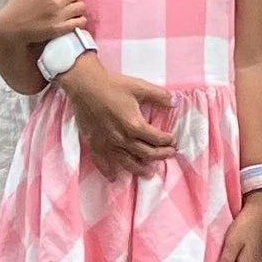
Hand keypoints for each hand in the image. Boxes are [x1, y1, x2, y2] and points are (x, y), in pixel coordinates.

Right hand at [0, 0, 86, 53]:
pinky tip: (73, 19)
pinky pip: (79, 22)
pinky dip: (79, 20)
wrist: (11, 27)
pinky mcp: (59, 29)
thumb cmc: (20, 2)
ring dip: (77, 6)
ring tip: (69, 8)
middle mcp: (56, 0)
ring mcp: (58, 15)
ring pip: (81, 7)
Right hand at [64, 57, 177, 176]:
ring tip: (149, 172)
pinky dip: (108, 171)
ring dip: (140, 169)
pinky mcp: (94, 144)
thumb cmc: (112, 85)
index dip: (167, 141)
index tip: (173, 140)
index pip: (156, 139)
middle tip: (169, 154)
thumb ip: (159, 96)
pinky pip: (102, 162)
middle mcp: (122, 139)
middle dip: (160, 155)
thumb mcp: (139, 87)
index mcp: (134, 125)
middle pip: (145, 153)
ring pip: (127, 162)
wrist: (85, 85)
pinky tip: (113, 177)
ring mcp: (107, 144)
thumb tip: (176, 102)